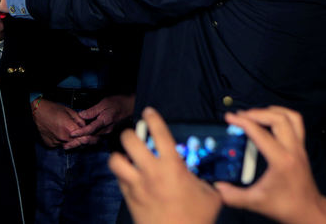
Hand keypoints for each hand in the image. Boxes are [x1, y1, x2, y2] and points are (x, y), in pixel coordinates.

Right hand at [32, 99, 85, 147]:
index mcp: (69, 128)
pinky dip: (60, 141)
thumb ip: (79, 120)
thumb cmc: (52, 109)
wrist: (37, 111)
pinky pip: (59, 145)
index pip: (84, 137)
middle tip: (78, 134)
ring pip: (68, 145)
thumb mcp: (69, 111)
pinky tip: (58, 133)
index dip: (87, 136)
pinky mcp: (50, 145)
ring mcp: (56, 142)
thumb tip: (85, 126)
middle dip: (80, 139)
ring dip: (70, 141)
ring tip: (65, 131)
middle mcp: (63, 137)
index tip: (87, 134)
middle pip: (77, 143)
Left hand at [64, 94, 134, 148]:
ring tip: (72, 144)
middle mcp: (106, 130)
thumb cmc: (119, 103)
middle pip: (90, 137)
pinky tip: (82, 139)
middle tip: (67, 145)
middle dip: (79, 141)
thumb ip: (93, 110)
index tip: (72, 134)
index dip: (80, 132)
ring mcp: (108, 132)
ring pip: (93, 138)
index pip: (90, 129)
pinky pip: (97, 136)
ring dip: (83, 141)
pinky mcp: (109, 132)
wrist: (131, 106)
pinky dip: (89, 138)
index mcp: (105, 122)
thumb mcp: (104, 103)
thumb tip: (81, 115)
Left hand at [109, 107, 221, 223]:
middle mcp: (150, 171)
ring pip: (115, 160)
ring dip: (119, 155)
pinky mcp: (128, 197)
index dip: (152, 118)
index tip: (149, 112)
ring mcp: (136, 184)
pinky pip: (118, 179)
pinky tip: (128, 175)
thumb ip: (204, 180)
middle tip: (135, 135)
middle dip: (130, 134)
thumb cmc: (196, 219)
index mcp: (172, 166)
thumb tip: (204, 176)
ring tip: (125, 155)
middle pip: (129, 140)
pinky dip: (121, 174)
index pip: (159, 133)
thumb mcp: (209, 195)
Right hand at [215, 107, 325, 223]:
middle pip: (278, 119)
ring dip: (272, 111)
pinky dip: (282, 116)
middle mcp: (293, 150)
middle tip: (241, 116)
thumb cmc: (286, 206)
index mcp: (281, 160)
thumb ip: (233, 196)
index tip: (230, 118)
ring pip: (291, 117)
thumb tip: (216, 188)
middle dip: (257, 113)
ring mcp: (299, 148)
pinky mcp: (301, 148)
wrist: (309, 211)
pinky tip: (270, 120)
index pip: (260, 133)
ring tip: (256, 114)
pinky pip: (296, 123)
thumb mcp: (255, 202)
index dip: (243, 122)